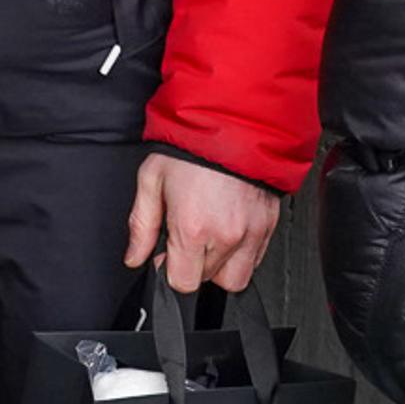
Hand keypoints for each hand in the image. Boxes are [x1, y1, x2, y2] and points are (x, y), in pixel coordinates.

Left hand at [128, 153, 281, 294]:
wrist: (234, 121)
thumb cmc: (193, 145)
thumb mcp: (151, 179)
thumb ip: (141, 225)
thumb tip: (134, 256)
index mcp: (193, 228)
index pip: (182, 283)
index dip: (169, 270)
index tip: (167, 253)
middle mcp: (226, 236)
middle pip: (206, 280)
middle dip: (192, 263)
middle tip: (186, 234)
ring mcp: (252, 233)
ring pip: (235, 278)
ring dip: (219, 266)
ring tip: (209, 237)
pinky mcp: (269, 226)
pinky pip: (256, 260)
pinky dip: (241, 253)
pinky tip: (227, 228)